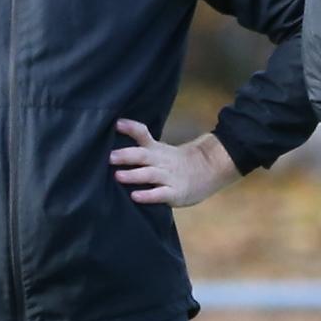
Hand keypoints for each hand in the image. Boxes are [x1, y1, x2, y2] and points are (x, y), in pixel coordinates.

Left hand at [111, 121, 239, 207]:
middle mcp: (160, 161)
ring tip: (117, 176)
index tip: (116, 124)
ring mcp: (169, 177)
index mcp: (156, 150)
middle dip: (125, 156)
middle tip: (109, 156)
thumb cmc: (179, 163)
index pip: (143, 134)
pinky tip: (135, 196)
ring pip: (150, 175)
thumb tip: (114, 143)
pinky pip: (161, 194)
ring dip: (133, 175)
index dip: (130, 128)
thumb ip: (142, 147)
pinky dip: (148, 196)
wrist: (211, 168)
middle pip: (143, 155)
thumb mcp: (161, 151)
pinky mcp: (176, 193)